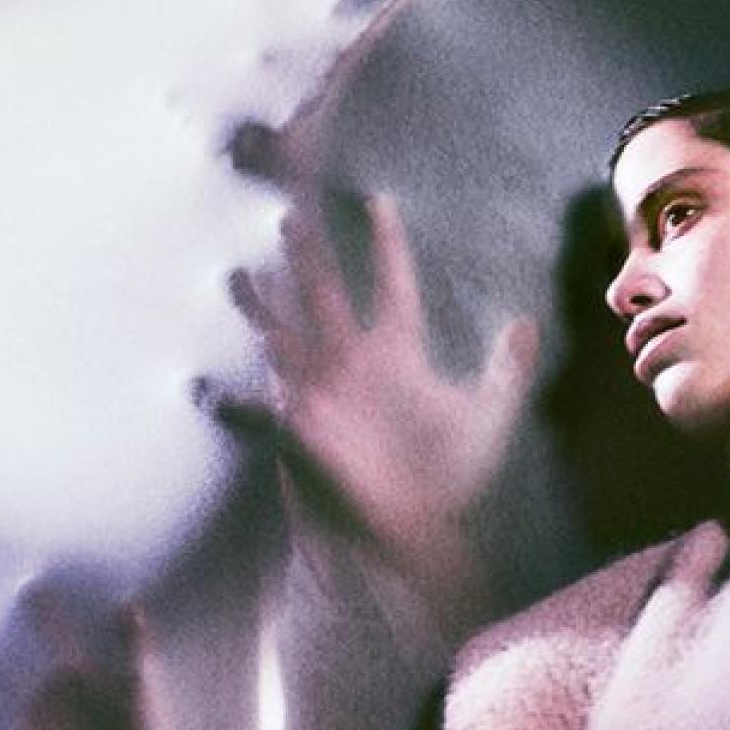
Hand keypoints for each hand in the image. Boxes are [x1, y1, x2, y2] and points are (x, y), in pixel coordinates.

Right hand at [222, 192, 540, 598]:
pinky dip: (233, 395)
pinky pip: (263, 402)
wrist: (426, 526)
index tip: (379, 203)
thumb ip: (507, 369)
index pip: (390, 284)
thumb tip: (527, 322)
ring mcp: (325, 391)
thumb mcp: (488, 414)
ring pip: (285, 334)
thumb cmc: (455, 472)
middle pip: (325, 294)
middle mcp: (354, 362)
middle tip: (292, 214)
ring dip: (262, 307)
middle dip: (308, 256)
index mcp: (398, 351)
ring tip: (239, 274)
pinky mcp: (304, 426)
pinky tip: (203, 383)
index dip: (386, 245)